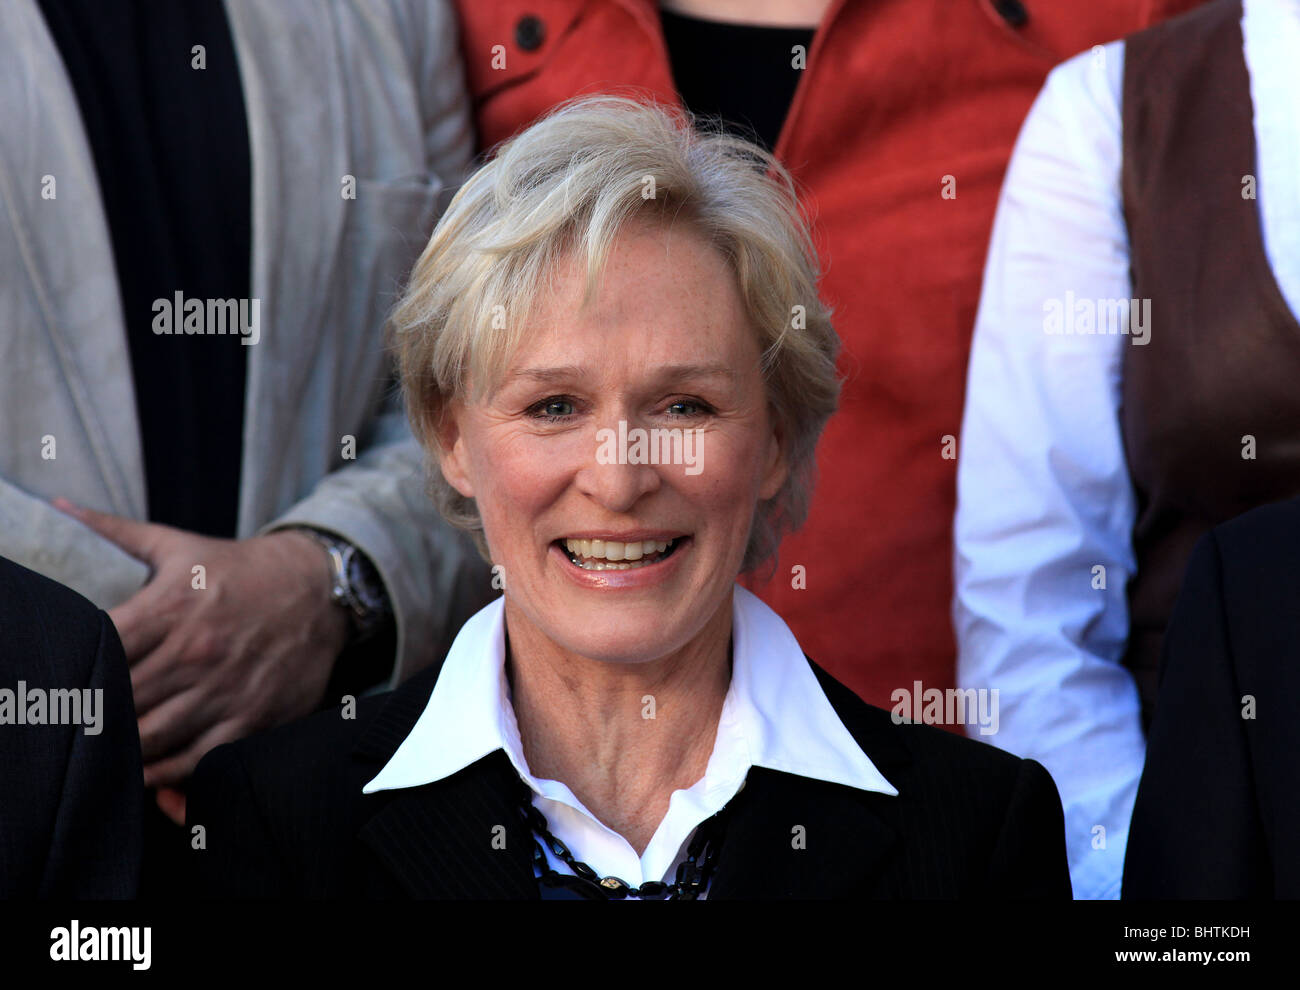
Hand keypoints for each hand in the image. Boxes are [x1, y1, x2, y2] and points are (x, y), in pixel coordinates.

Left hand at [54, 499, 350, 790]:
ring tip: (106, 754)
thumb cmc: (241, 569)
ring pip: (153, 738)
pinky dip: (167, 776)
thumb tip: (61, 507)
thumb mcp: (179, 545)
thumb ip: (115, 531)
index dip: (74, 671)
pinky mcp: (253, 717)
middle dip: (93, 718)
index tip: (59, 682)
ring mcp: (226, 688)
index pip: (103, 650)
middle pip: (121, 702)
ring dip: (123, 752)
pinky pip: (198, 760)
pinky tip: (148, 774)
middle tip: (75, 726)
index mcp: (172, 605)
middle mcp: (196, 650)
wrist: (320, 588)